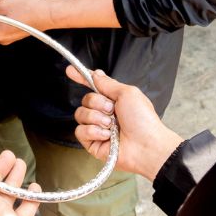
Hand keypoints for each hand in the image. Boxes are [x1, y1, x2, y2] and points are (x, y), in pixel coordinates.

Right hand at [66, 67, 183, 180]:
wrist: (146, 145)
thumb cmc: (143, 120)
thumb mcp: (127, 93)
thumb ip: (107, 83)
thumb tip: (96, 74)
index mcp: (113, 100)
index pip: (93, 86)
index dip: (81, 78)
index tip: (70, 70)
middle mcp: (104, 113)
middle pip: (85, 100)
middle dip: (98, 103)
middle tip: (112, 110)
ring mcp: (97, 128)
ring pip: (80, 114)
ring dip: (96, 118)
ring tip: (111, 125)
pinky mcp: (92, 142)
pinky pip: (80, 131)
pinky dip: (93, 131)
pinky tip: (106, 136)